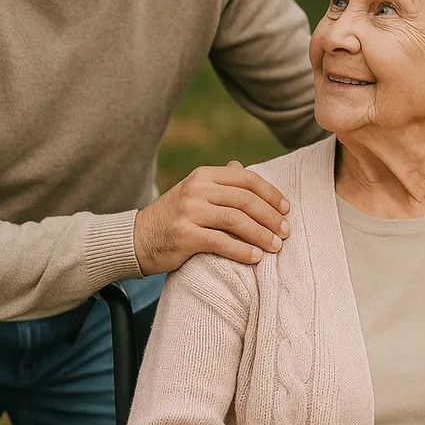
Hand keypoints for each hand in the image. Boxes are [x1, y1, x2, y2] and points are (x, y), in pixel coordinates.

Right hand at [133, 161, 290, 273]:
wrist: (138, 238)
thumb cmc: (174, 217)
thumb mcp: (194, 191)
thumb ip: (219, 181)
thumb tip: (242, 167)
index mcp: (203, 175)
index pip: (246, 179)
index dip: (270, 194)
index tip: (286, 209)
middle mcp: (196, 189)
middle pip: (245, 200)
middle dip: (271, 217)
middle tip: (286, 231)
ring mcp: (189, 212)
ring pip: (236, 220)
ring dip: (261, 234)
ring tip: (276, 246)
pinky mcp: (184, 235)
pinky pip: (221, 242)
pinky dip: (242, 250)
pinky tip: (256, 258)